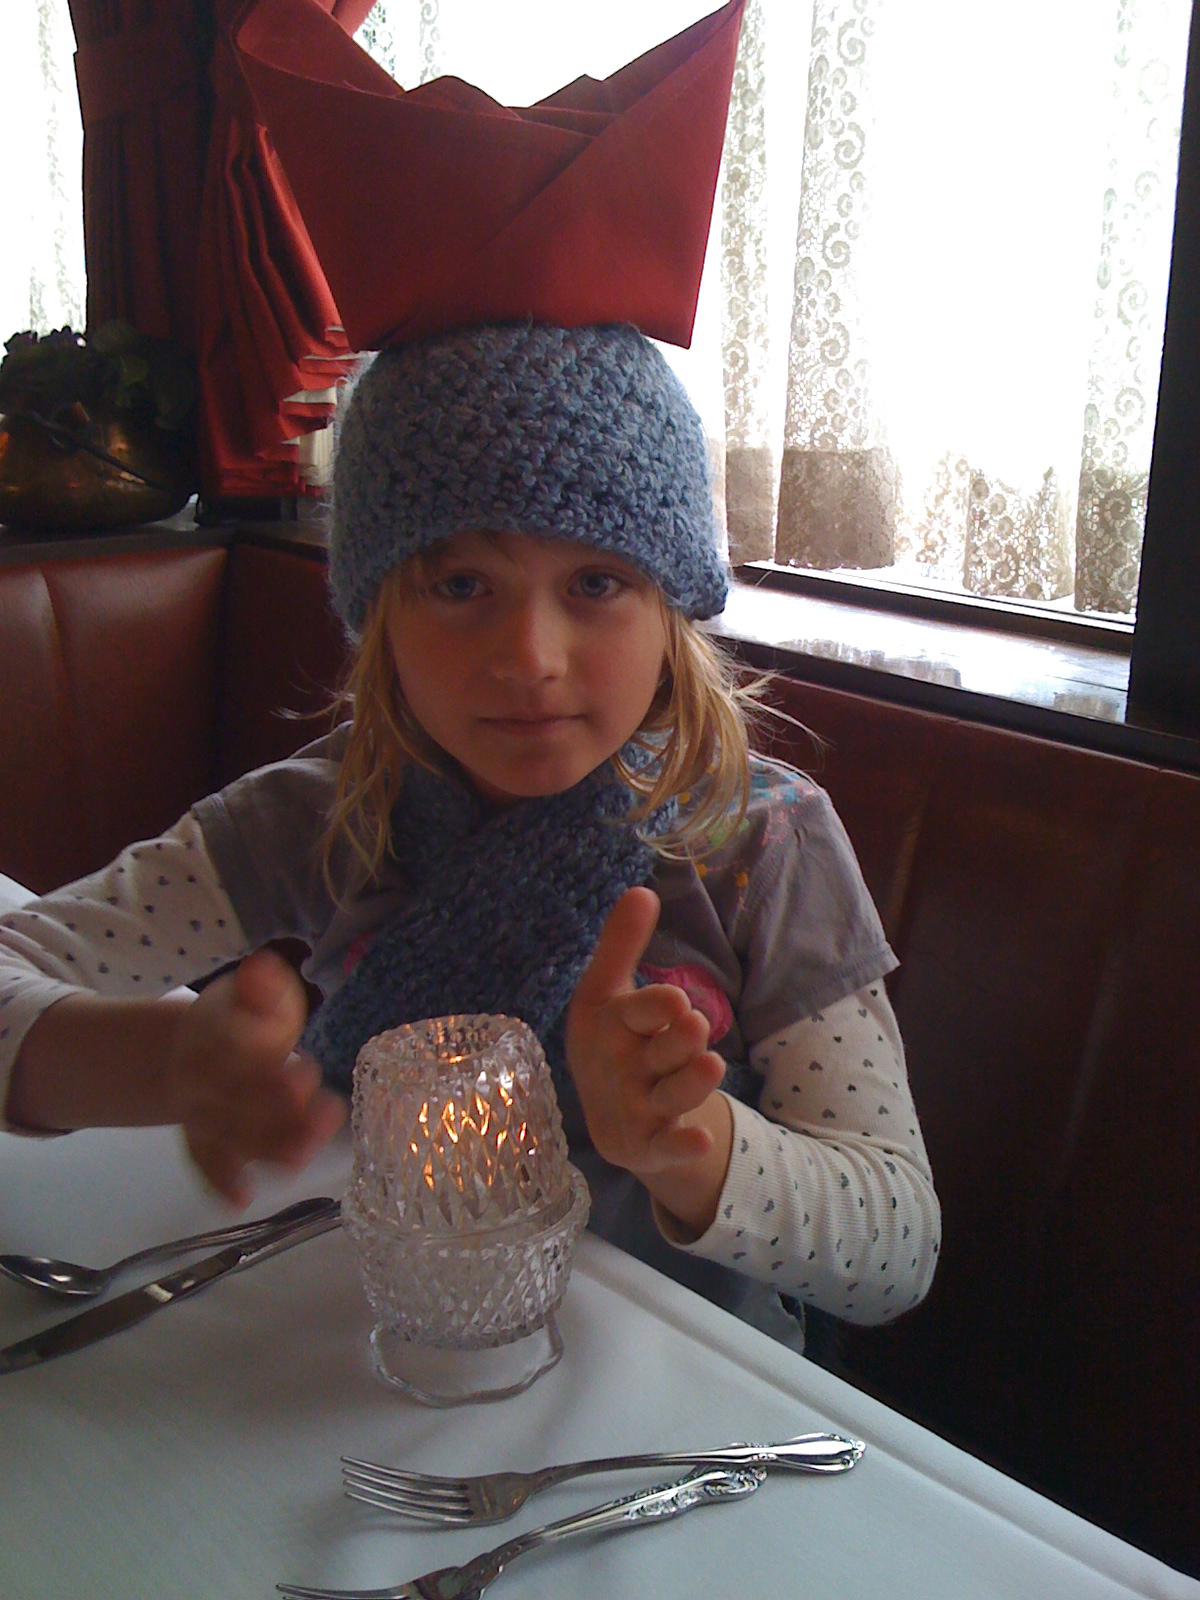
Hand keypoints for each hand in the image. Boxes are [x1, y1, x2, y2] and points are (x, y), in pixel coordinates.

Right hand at [165, 948, 344, 1205]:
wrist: (189, 1053)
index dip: (266, 1058)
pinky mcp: (202, 1142)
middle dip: (279, 1109)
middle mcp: (205, 1076)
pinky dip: (220, 1181)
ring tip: (299, 1158)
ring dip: (265, 1146)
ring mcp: (201, 1113)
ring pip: (229, 1133)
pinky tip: (240, 1199)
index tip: (303, 1071)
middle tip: (325, 1115)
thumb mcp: (247, 994)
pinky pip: (205, 1162)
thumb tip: (264, 968)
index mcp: (219, 1033)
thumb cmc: (236, 1021)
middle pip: (239, 1096)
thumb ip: (262, 988)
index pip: (240, 1046)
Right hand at [566, 887, 728, 1184]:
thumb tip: (642, 890)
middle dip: (676, 1042)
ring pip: (667, 1097)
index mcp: (609, 1027)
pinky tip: (702, 1140)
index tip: (677, 1000)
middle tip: (697, 1026)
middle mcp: (619, 1069)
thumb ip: (622, 945)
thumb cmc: (614, 1044)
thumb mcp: (608, 994)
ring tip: (712, 1065)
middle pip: (657, 1054)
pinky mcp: (649, 1146)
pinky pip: (666, 1148)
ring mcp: (634, 1109)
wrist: (612, 1117)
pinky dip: (682, 1146)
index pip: (632, 1013)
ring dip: (689, 1084)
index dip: (654, 1008)